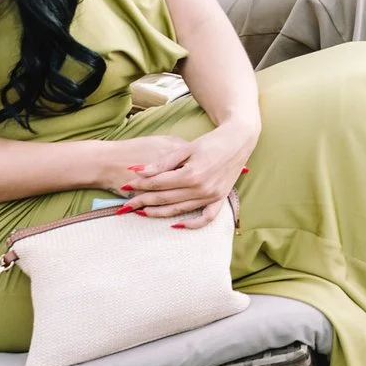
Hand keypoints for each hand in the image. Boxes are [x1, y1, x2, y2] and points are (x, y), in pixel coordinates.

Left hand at [116, 121, 256, 225]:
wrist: (239, 140)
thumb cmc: (212, 141)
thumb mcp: (186, 147)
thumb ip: (162, 162)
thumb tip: (138, 171)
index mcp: (191, 174)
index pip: (158, 183)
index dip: (139, 184)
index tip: (125, 185)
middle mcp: (201, 188)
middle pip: (165, 198)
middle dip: (142, 200)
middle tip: (125, 204)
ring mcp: (211, 196)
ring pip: (179, 209)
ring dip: (158, 212)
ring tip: (141, 212)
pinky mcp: (220, 198)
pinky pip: (206, 217)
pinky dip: (191, 224)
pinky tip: (176, 225)